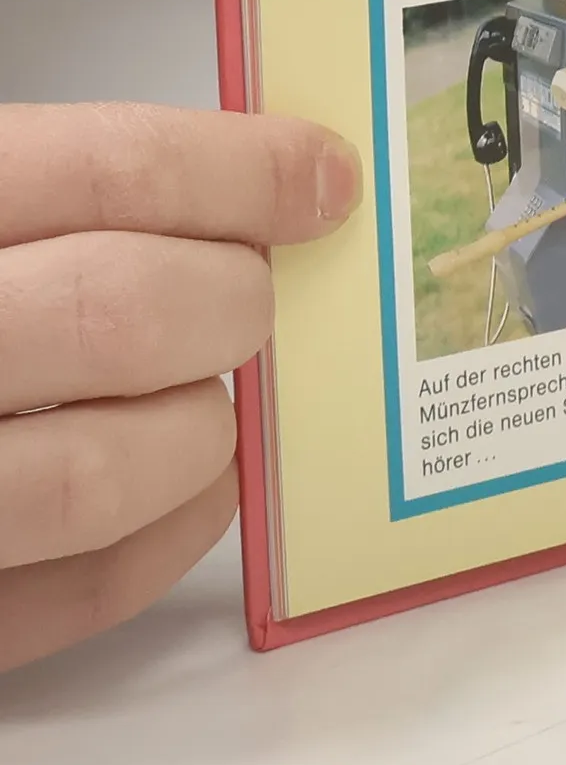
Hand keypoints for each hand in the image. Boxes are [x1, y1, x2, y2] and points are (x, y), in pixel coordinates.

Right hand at [0, 105, 359, 672]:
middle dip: (231, 300)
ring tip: (202, 399)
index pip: (103, 171)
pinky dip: (169, 536)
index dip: (242, 171)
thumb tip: (242, 194)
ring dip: (200, 428)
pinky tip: (188, 489)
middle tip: (245, 299)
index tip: (323, 180)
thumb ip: (42, 195)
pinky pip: (75, 593)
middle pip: (125, 311)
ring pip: (109, 467)